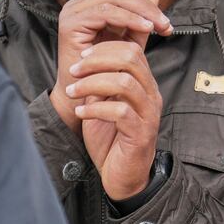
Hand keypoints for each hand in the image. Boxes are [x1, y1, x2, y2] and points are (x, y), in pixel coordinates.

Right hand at [53, 0, 170, 131]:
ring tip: (159, 27)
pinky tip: (145, 28)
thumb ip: (141, 20)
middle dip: (147, 6)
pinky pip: (105, 13)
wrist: (81, 99)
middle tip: (166, 24)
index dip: (146, 2)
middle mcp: (78, 5)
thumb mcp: (128, 42)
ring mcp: (72, 12)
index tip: (166, 24)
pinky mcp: (71, 24)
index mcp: (90, 6)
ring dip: (141, 12)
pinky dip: (128, 19)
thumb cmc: (104, 73)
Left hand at [66, 39, 164, 201]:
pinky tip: (82, 113)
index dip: (104, 48)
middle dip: (96, 60)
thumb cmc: (112, 140)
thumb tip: (86, 62)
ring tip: (73, 92)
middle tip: (74, 71)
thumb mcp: (104, 103)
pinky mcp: (140, 134)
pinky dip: (96, 109)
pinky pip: (120, 112)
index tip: (81, 57)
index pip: (132, 50)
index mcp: (144, 85)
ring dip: (92, 83)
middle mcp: (150, 96)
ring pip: (124, 83)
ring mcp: (148, 115)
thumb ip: (101, 82)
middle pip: (131, 59)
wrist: (123, 176)